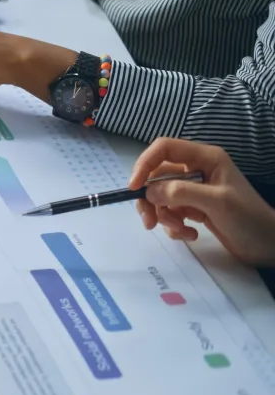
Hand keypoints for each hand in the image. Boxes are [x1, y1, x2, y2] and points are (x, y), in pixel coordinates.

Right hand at [131, 138, 274, 265]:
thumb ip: (180, 192)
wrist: (268, 245)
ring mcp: (195, 190)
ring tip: (181, 231)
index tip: (134, 188)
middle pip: (157, 177)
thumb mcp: (216, 202)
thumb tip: (149, 192)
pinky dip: (174, 226)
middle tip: (149, 223)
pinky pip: (170, 212)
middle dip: (151, 200)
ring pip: (161, 197)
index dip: (145, 164)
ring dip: (164, 217)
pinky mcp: (194, 208)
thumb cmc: (248, 218)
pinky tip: (191, 234)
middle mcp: (197, 170)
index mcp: (205, 158)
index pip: (164, 148)